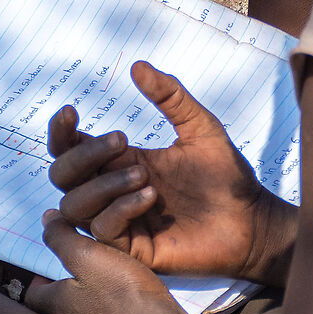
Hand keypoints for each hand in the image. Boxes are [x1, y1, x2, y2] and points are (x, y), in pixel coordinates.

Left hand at [28, 211, 196, 313]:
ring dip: (94, 279)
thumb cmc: (120, 294)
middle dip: (69, 272)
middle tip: (84, 250)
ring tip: (108, 257)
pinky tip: (128, 276)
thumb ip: (62, 237)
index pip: (32, 289)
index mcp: (54, 304)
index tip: (57, 251)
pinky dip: (114, 290)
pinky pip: (109, 304)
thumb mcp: (85, 256)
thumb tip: (45, 218)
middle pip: (59, 293)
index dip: (39, 269)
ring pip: (86, 297)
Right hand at [45, 61, 294, 281]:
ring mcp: (120, 220)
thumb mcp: (200, 127)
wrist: (251, 220)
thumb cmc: (226, 176)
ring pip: (74, 205)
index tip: (72, 111)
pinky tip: (151, 197)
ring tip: (143, 175)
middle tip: (122, 142)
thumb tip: (137, 65)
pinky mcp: (132, 248)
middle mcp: (113, 190)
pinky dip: (120, 208)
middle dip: (83, 155)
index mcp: (121, 161)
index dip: (61, 131)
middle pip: (62, 175)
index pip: (71, 147)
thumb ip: (170, 96)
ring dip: (102, 185)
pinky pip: (103, 229)